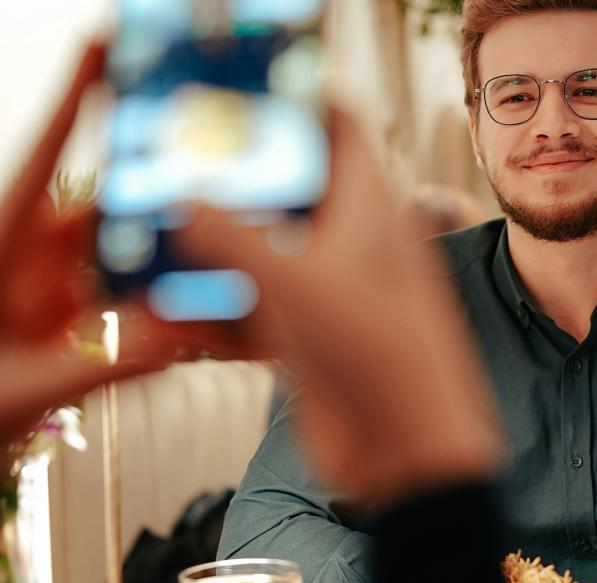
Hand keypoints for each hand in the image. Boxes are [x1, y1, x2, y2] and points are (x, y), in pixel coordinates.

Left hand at [0, 45, 174, 447]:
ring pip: (129, 249)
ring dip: (170, 262)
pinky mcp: (82, 309)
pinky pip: (133, 292)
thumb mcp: (27, 387)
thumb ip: (104, 364)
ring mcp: (61, 281)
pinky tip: (201, 320)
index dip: (78, 100)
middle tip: (213, 202)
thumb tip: (175, 337)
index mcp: (2, 247)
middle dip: (161, 202)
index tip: (105, 48)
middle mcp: (35, 254)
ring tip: (216, 273)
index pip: (45, 157)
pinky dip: (167, 302)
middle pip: (110, 205)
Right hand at [173, 107, 503, 507]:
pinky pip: (255, 309)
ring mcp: (330, 290)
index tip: (244, 98)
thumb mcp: (299, 283)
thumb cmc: (380, 354)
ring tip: (166, 243)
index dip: (299, 105)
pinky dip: (219, 311)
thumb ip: (235, 237)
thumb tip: (182, 202)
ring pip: (266, 251)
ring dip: (218, 252)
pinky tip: (180, 315)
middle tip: (181, 172)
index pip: (342, 130)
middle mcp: (351, 243)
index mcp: (369, 208)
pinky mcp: (311, 336)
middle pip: (291, 188)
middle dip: (237, 181)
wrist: (409, 448)